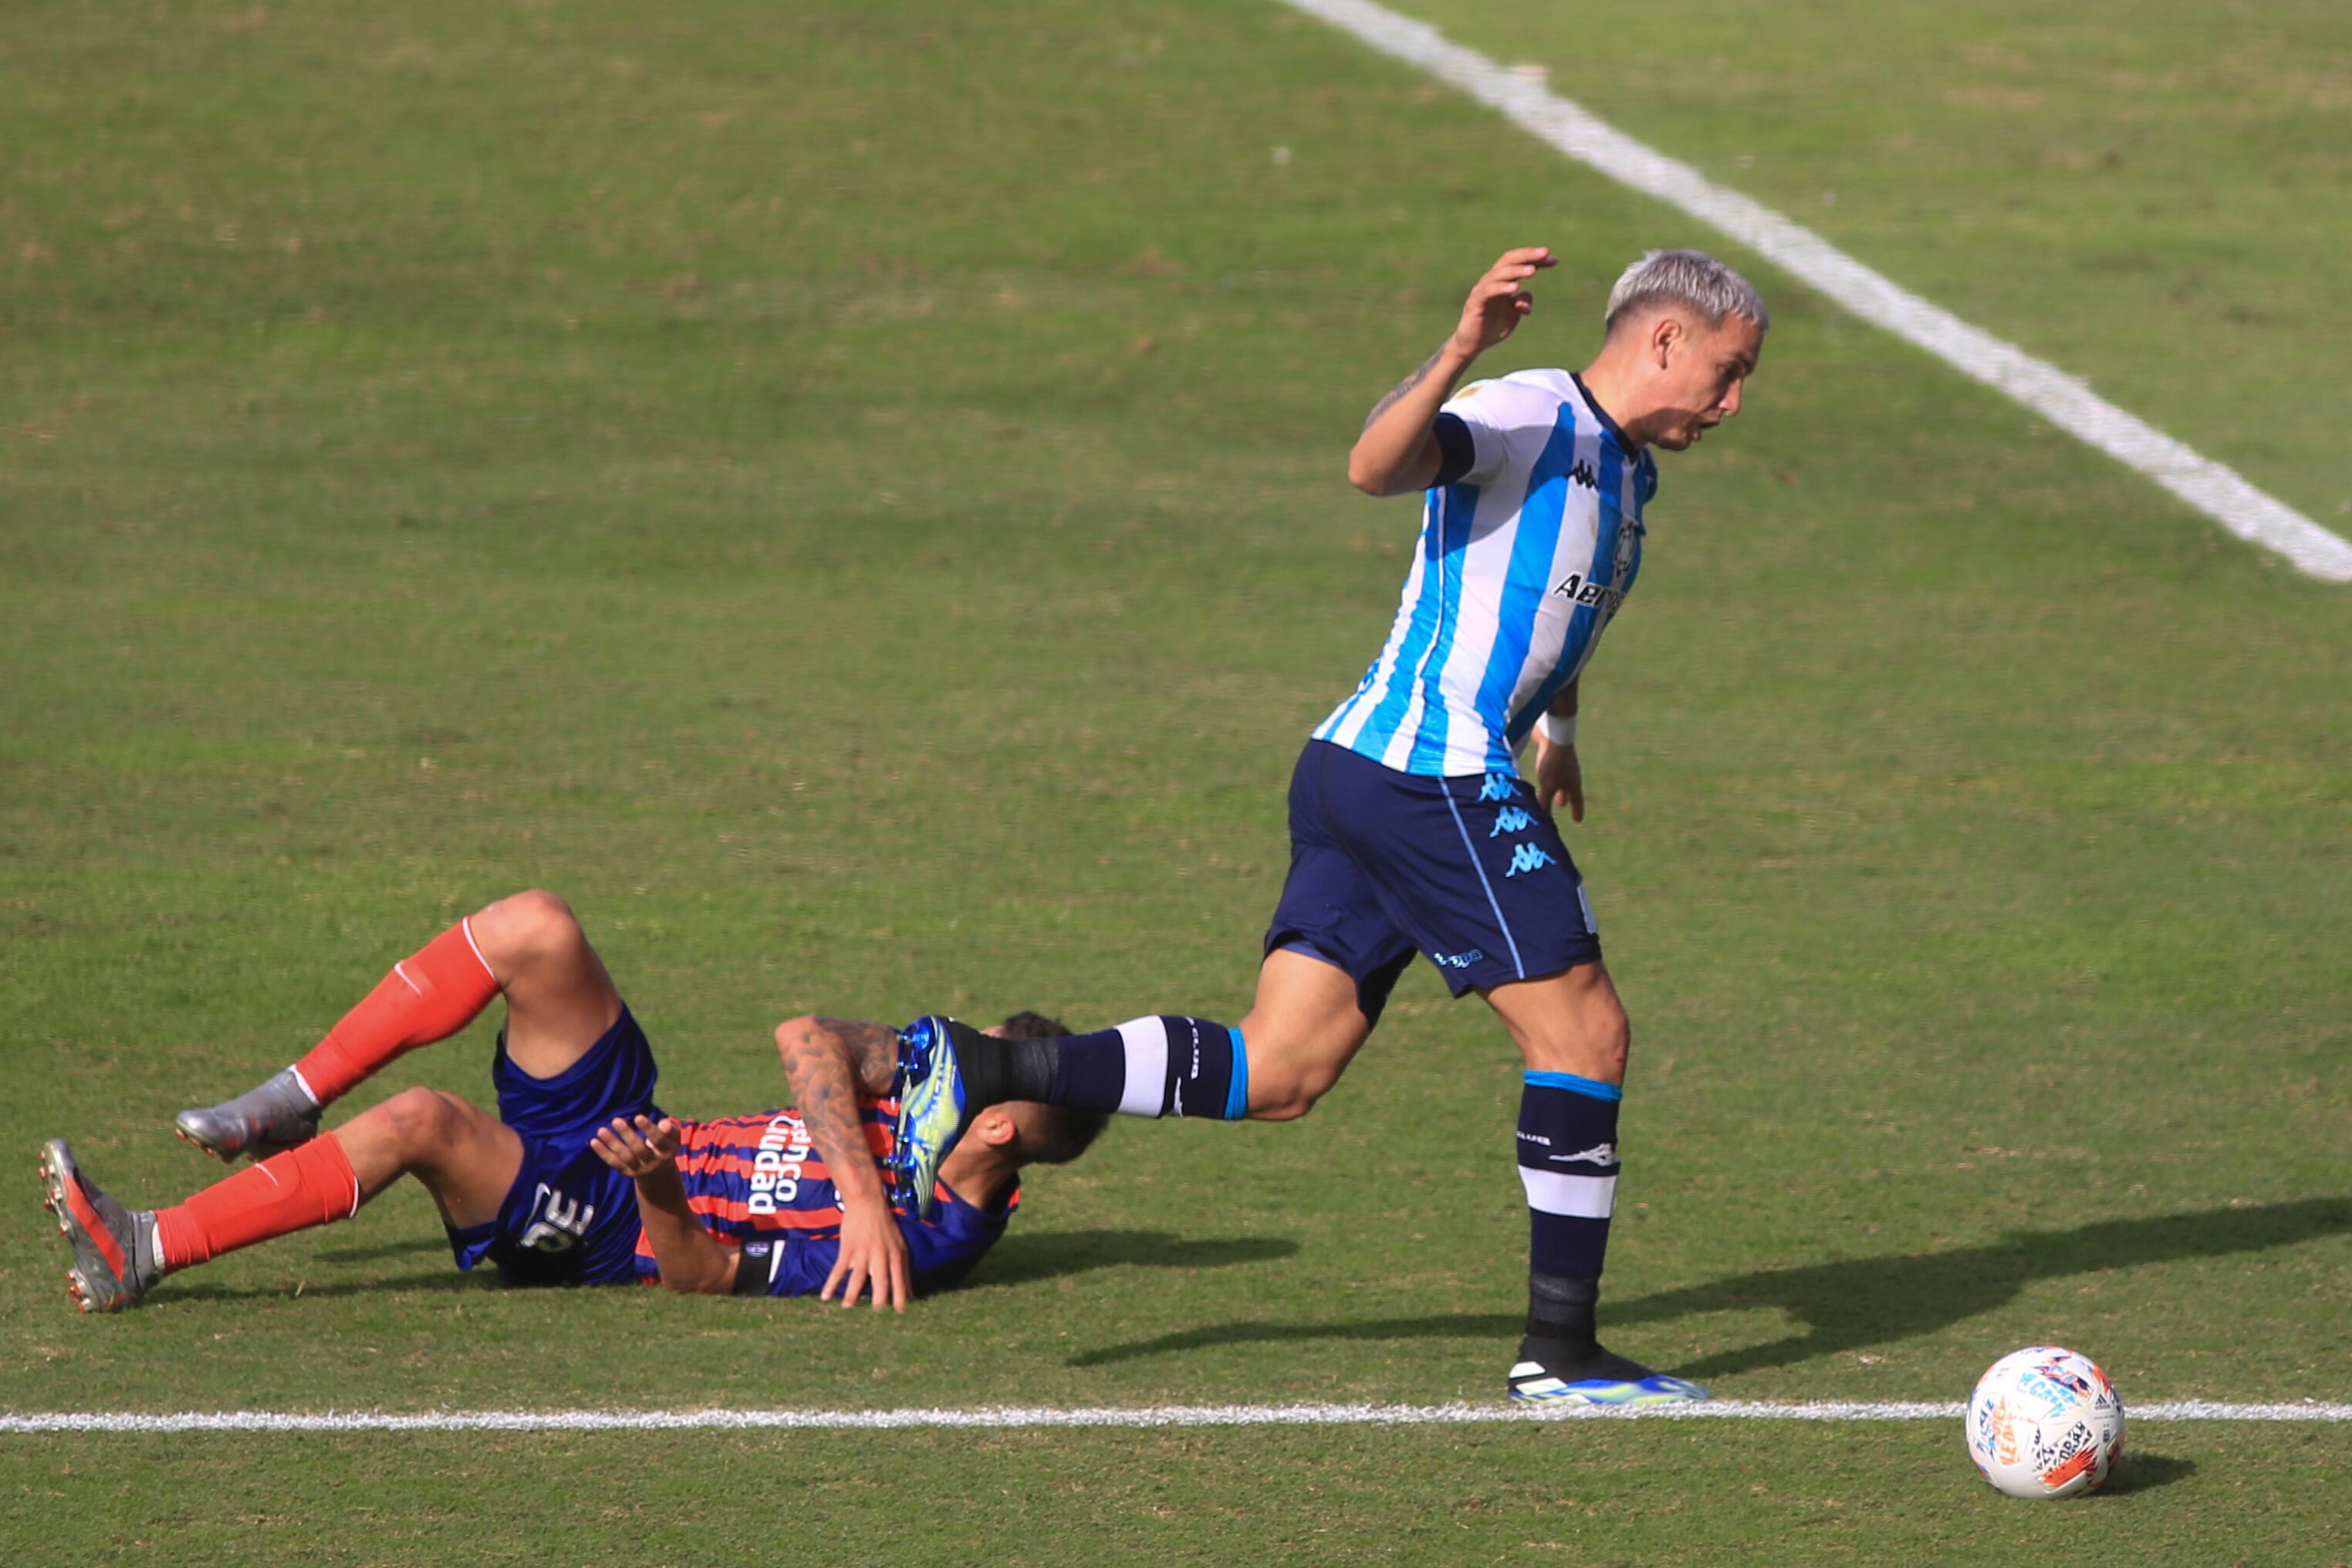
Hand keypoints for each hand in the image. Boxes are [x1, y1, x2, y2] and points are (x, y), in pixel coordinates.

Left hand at [590, 1114, 682, 1178]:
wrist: (658, 1173)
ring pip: (624, 1157)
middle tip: (616, 1120)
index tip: (638, 1117)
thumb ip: (670, 1130)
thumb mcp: (673, 1138)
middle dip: (627, 1135)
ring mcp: (638, 1169)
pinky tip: (593, 1141)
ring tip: (601, 1130)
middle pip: (639, 1149)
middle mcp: (652, 1163)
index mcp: (666, 1152)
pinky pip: (614, 1162)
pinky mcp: (626, 1172)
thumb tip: (663, 1124)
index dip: (648, 1129)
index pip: (658, 1141)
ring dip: (612, 1143)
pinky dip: (603, 1153)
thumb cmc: (665, 1146)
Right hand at [820, 1197, 910, 1312]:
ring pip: (858, 1277)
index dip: (901, 1298)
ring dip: (852, 1294)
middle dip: (879, 1300)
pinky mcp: (848, 1248)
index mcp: (896, 1255)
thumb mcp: (901, 1246)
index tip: (900, 1313)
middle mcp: (881, 1256)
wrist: (868, 1203)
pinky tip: (825, 1296)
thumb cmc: (886, 1226)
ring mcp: (863, 1252)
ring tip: (848, 1308)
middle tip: (876, 1314)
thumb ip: (904, 1270)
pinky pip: (839, 1269)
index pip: (900, 1281)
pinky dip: (831, 1283)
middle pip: (881, 1282)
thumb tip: (911, 1294)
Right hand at [1450, 247, 1555, 358]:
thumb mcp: (1514, 314)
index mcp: (1502, 281)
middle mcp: (1491, 281)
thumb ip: (1523, 302)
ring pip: (1498, 273)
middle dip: (1527, 255)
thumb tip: (1526, 302)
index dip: (1535, 259)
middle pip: (1508, 260)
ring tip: (1533, 271)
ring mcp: (1481, 291)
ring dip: (1516, 270)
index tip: (1554, 260)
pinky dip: (1501, 287)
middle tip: (1545, 253)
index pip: (1519, 263)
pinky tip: (1515, 287)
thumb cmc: (1493, 326)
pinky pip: (1488, 291)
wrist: (1473, 345)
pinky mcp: (1474, 303)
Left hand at [1534, 735, 1583, 822]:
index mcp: (1573, 784)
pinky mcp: (1553, 755)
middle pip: (1568, 790)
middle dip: (1564, 798)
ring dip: (1554, 787)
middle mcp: (1571, 774)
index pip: (1577, 802)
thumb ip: (1544, 802)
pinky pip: (1551, 770)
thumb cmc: (1553, 762)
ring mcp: (1563, 763)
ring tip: (1548, 792)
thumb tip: (1542, 818)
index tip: (1577, 820)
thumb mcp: (1547, 786)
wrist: (1553, 733)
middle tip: (1560, 805)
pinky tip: (1540, 774)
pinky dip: (1547, 777)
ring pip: (1559, 779)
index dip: (1577, 811)